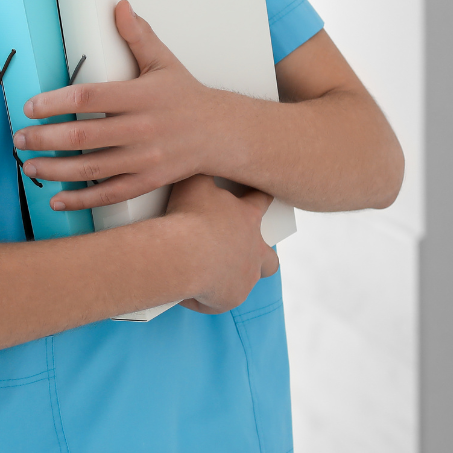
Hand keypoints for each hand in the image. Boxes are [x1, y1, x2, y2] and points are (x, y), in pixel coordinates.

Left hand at [14, 0, 243, 211]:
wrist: (222, 133)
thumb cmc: (186, 96)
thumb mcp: (164, 61)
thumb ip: (138, 36)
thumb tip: (120, 6)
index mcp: (140, 96)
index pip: (89, 97)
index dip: (55, 102)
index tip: (30, 106)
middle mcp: (141, 129)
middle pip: (84, 135)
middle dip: (46, 138)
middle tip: (19, 138)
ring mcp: (145, 158)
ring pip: (93, 168)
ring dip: (56, 169)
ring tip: (29, 165)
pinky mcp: (148, 181)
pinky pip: (110, 193)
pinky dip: (82, 199)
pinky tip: (57, 199)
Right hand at [163, 174, 278, 313]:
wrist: (184, 253)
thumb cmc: (189, 214)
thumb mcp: (194, 182)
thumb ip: (199, 170)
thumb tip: (193, 153)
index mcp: (247, 218)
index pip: (261, 203)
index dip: (259, 198)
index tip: (258, 196)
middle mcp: (254, 250)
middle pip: (268, 256)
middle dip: (260, 254)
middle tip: (239, 251)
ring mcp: (246, 276)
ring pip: (247, 280)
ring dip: (232, 279)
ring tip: (210, 276)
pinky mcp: (231, 298)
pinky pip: (217, 300)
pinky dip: (203, 297)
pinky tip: (185, 291)